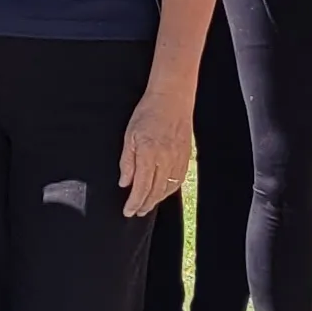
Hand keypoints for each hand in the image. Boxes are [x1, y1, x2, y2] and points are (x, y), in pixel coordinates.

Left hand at [117, 80, 193, 219]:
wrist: (172, 98)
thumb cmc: (148, 112)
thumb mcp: (130, 135)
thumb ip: (127, 161)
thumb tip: (125, 182)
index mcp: (149, 155)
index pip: (141, 188)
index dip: (134, 203)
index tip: (128, 211)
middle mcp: (165, 160)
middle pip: (155, 192)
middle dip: (144, 205)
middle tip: (136, 212)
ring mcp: (178, 159)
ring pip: (168, 189)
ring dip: (157, 200)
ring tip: (147, 205)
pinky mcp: (186, 156)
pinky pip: (179, 180)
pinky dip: (170, 190)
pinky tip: (163, 192)